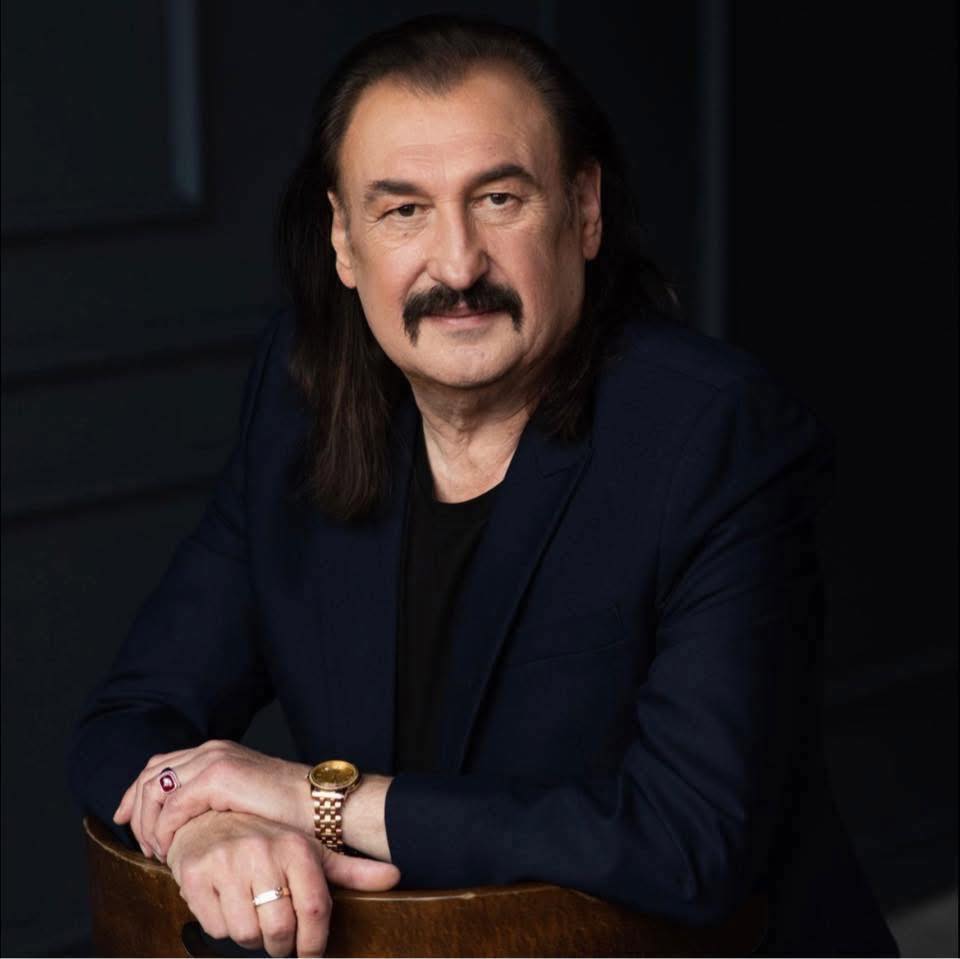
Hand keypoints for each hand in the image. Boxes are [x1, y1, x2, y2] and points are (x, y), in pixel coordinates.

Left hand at [114, 740, 309, 860]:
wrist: (318, 805)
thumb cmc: (287, 811)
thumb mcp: (241, 799)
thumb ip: (213, 800)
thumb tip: (182, 821)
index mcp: (217, 750)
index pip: (160, 765)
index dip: (134, 793)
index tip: (124, 820)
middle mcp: (211, 749)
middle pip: (150, 774)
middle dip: (134, 810)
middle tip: (140, 843)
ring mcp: (214, 759)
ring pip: (154, 789)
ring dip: (147, 824)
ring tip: (156, 851)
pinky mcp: (218, 777)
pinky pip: (172, 807)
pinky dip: (164, 831)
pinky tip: (171, 850)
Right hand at [167, 810, 399, 957]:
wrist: (210, 819)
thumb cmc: (267, 841)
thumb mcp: (311, 850)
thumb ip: (351, 870)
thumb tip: (396, 876)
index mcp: (296, 847)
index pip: (315, 912)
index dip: (314, 944)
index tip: (310, 953)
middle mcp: (262, 851)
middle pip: (280, 931)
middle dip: (281, 944)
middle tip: (278, 936)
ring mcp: (226, 862)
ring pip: (246, 935)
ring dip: (251, 936)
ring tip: (252, 912)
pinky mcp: (194, 875)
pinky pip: (215, 928)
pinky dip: (222, 926)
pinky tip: (226, 903)